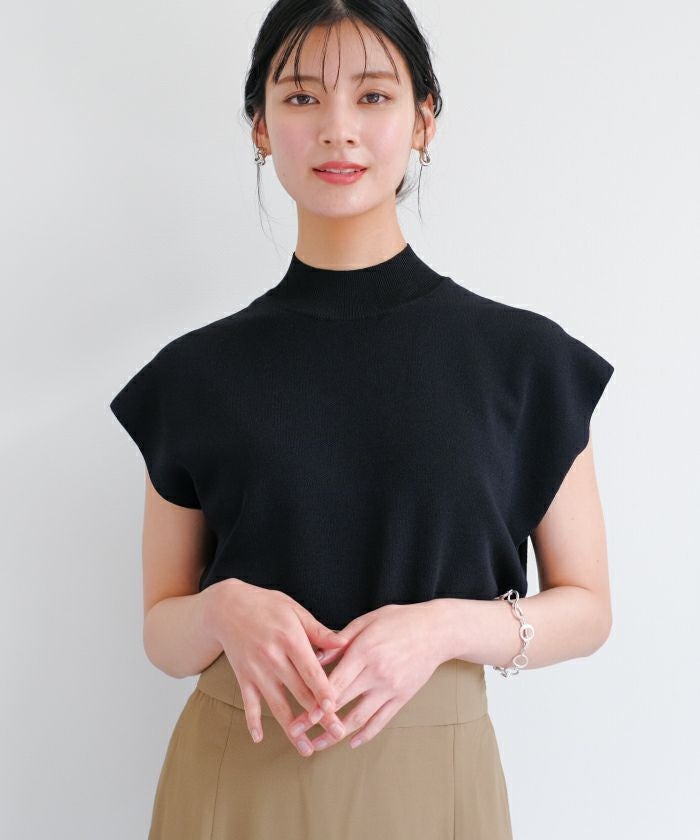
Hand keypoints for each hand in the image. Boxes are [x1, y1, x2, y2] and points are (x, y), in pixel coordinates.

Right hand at [202, 579, 349, 756]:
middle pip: (299, 692)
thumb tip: (344, 642)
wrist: (225, 606)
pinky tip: (259, 739)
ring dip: (292, 730)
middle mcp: (273, 658)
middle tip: (336, 734)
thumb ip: (318, 631)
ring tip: (307, 749)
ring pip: (277, 705)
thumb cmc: (266, 605)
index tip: (336, 708)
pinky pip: (249, 703)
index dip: (323, 691)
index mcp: (289, 639)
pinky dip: (252, 722)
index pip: (311, 671)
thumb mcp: (294, 610)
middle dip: (318, 716)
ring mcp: (256, 670)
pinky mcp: (243, 677)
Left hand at [286, 602, 445, 751]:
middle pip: (342, 702)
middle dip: (317, 720)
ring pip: (359, 718)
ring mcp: (390, 688)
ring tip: (318, 745)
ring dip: (337, 734)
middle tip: (296, 732)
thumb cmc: (399, 620)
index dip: (314, 700)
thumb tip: (315, 656)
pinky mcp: (402, 697)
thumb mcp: (367, 621)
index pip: (334, 681)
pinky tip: (351, 742)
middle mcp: (377, 673)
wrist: (436, 631)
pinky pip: (382, 721)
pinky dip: (366, 734)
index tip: (298, 712)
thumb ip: (340, 640)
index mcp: (364, 651)